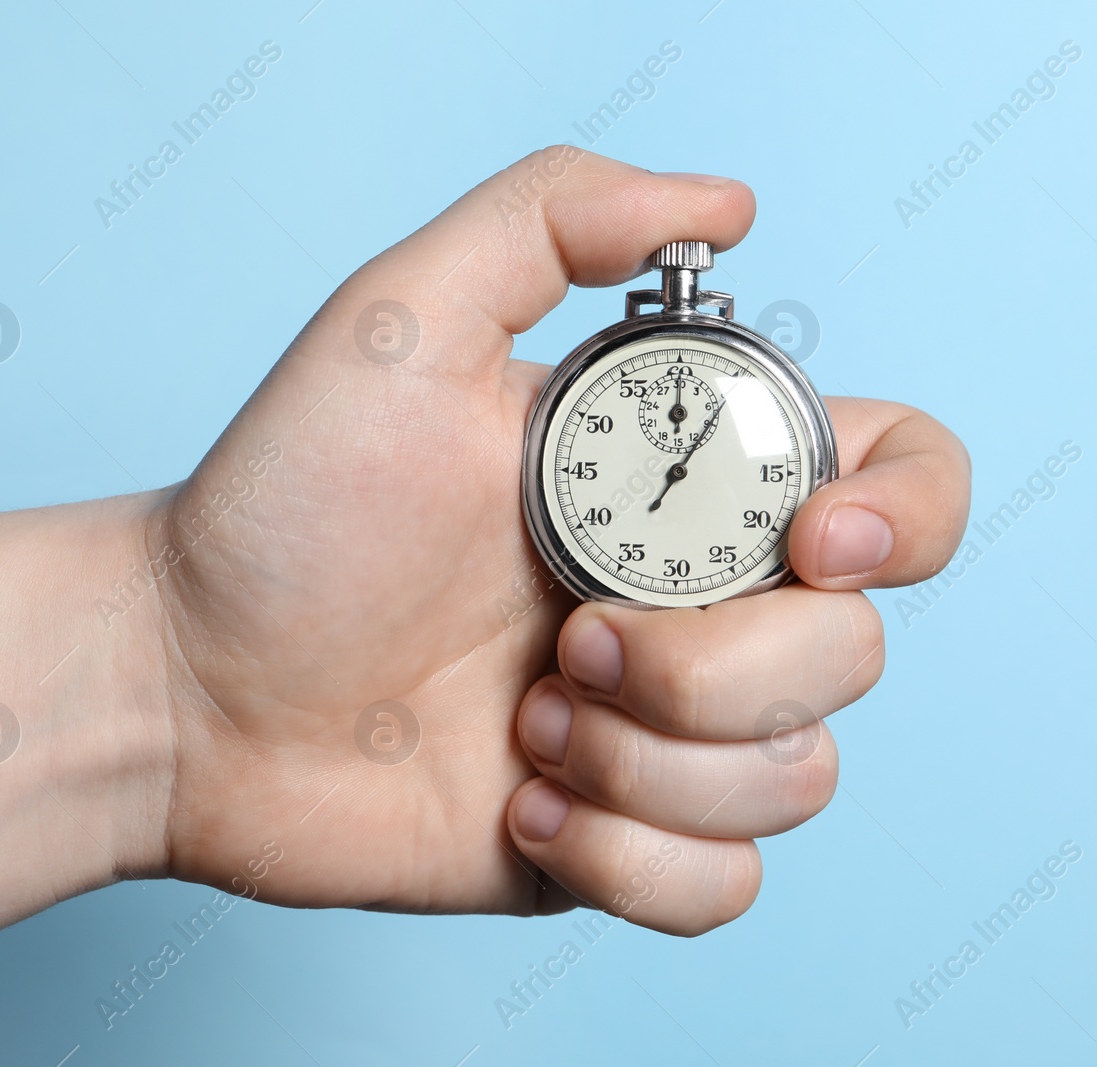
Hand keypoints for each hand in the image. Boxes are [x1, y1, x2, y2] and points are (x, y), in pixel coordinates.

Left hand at [152, 147, 971, 932]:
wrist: (191, 686)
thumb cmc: (286, 503)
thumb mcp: (400, 320)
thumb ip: (552, 223)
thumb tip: (728, 204)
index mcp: (685, 485)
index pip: (903, 484)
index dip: (905, 518)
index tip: (809, 542)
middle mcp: (701, 606)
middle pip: (854, 656)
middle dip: (709, 669)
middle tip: (562, 637)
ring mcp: (666, 732)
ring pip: (796, 778)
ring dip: (650, 763)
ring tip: (520, 720)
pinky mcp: (622, 842)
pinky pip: (724, 888)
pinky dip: (630, 860)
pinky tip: (521, 810)